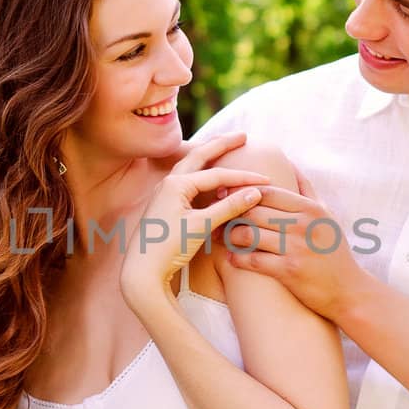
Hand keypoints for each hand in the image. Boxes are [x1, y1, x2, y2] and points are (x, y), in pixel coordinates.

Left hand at [120, 133, 268, 308]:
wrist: (142, 272)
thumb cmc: (169, 248)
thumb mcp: (202, 226)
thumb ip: (229, 207)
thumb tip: (256, 192)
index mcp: (176, 184)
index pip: (217, 175)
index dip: (244, 177)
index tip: (266, 179)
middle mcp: (168, 184)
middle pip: (199, 156)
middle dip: (221, 145)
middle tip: (242, 136)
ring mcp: (165, 194)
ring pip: (191, 168)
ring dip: (209, 157)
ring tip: (225, 147)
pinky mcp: (165, 207)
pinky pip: (188, 183)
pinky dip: (203, 176)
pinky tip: (211, 179)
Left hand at [222, 170, 366, 319]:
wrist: (349, 291)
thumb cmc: (334, 250)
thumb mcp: (326, 215)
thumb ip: (307, 189)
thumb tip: (289, 163)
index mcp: (309, 208)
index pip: (266, 192)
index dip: (241, 192)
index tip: (226, 195)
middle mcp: (302, 224)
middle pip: (253, 210)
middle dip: (230, 212)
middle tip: (217, 216)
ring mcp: (295, 248)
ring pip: (248, 234)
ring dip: (230, 235)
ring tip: (222, 236)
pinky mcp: (289, 271)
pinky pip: (253, 260)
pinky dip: (237, 258)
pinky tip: (232, 258)